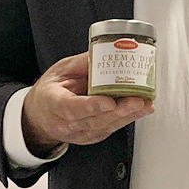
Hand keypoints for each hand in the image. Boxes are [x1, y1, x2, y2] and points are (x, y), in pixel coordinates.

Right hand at [21, 51, 153, 154]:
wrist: (42, 115)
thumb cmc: (51, 91)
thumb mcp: (60, 70)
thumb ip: (82, 64)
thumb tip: (105, 51)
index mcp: (53, 104)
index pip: (72, 108)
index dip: (92, 106)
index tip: (109, 102)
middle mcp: (66, 124)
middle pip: (95, 120)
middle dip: (120, 111)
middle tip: (138, 100)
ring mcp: (80, 133)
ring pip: (106, 126)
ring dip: (129, 115)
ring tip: (146, 104)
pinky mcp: (93, 136)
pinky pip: (111, 128)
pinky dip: (127, 118)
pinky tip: (140, 109)